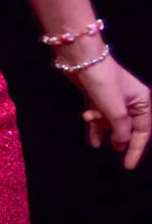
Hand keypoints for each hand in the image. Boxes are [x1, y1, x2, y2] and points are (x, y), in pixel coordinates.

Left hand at [72, 54, 150, 168]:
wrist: (79, 58)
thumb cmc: (103, 83)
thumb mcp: (116, 110)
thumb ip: (121, 130)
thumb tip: (121, 143)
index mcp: (142, 101)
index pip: (143, 132)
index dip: (136, 150)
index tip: (127, 165)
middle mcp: (130, 100)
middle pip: (127, 127)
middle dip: (119, 140)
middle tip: (114, 155)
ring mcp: (112, 97)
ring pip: (111, 121)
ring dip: (104, 132)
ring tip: (95, 144)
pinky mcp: (97, 95)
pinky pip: (99, 115)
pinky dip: (95, 125)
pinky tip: (91, 138)